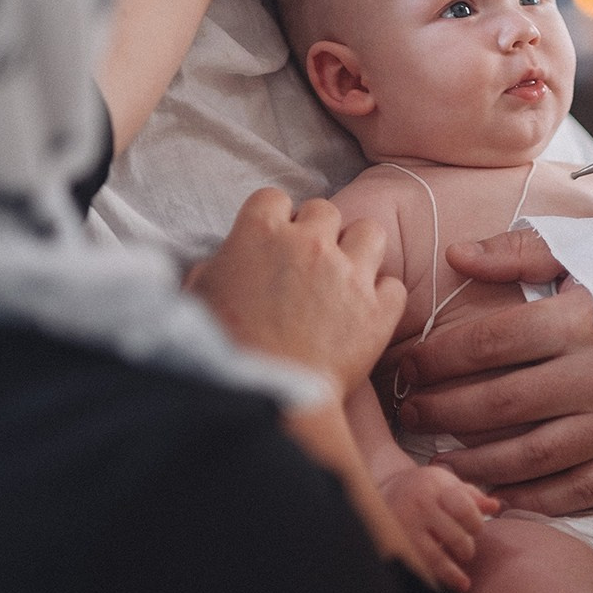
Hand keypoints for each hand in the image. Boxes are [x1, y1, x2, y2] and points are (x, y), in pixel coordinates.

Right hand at [187, 189, 405, 394]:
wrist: (265, 394)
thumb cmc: (224, 350)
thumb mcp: (199, 298)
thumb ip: (213, 269)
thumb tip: (220, 265)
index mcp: (259, 232)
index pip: (273, 198)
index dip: (274, 220)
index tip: (273, 242)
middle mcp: (308, 243)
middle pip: (324, 210)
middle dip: (317, 232)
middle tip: (308, 265)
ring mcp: (348, 274)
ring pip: (371, 232)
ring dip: (359, 250)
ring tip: (346, 277)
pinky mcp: (377, 310)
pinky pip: (393, 286)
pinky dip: (382, 299)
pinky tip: (365, 315)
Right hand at [381, 467, 498, 592]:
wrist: (386, 489)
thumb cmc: (424, 488)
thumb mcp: (448, 484)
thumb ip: (472, 497)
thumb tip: (494, 506)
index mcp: (437, 488)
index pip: (465, 511)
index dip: (476, 525)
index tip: (475, 530)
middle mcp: (420, 506)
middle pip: (454, 537)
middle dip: (466, 549)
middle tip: (466, 551)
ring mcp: (405, 526)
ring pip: (434, 558)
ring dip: (452, 573)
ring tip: (462, 581)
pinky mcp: (395, 543)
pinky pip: (417, 567)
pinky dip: (432, 579)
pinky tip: (442, 585)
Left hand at [395, 228, 592, 514]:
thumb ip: (522, 253)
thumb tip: (456, 256)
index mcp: (584, 318)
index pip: (488, 343)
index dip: (436, 357)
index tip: (406, 365)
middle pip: (499, 402)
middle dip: (441, 410)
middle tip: (408, 413)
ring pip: (530, 455)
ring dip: (474, 461)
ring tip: (439, 460)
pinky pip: (575, 489)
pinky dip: (531, 495)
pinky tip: (495, 491)